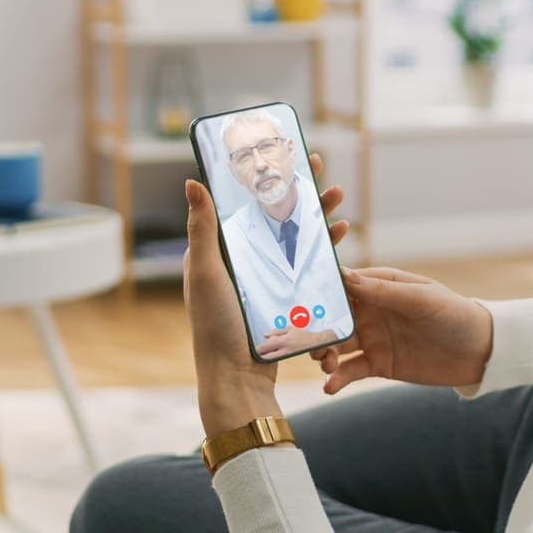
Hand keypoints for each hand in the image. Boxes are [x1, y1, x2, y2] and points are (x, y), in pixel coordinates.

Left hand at [185, 153, 346, 437]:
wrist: (238, 380)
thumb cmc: (215, 327)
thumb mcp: (207, 272)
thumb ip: (203, 229)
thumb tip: (192, 181)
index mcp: (221, 251)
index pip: (247, 203)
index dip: (267, 176)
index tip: (285, 153)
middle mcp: (244, 262)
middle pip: (278, 216)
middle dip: (302, 190)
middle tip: (321, 167)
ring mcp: (267, 282)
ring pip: (298, 240)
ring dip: (319, 218)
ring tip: (340, 200)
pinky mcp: (286, 300)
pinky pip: (308, 268)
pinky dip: (325, 252)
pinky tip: (340, 240)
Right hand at [313, 267, 493, 393]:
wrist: (479, 351)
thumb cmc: (454, 314)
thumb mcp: (421, 299)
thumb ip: (383, 290)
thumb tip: (344, 275)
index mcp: (380, 286)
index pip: (342, 285)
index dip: (319, 291)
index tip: (298, 301)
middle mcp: (371, 311)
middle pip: (331, 317)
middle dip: (314, 328)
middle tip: (305, 341)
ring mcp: (372, 338)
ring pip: (336, 345)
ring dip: (323, 353)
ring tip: (325, 364)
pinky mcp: (378, 364)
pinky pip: (350, 371)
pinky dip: (337, 378)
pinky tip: (329, 386)